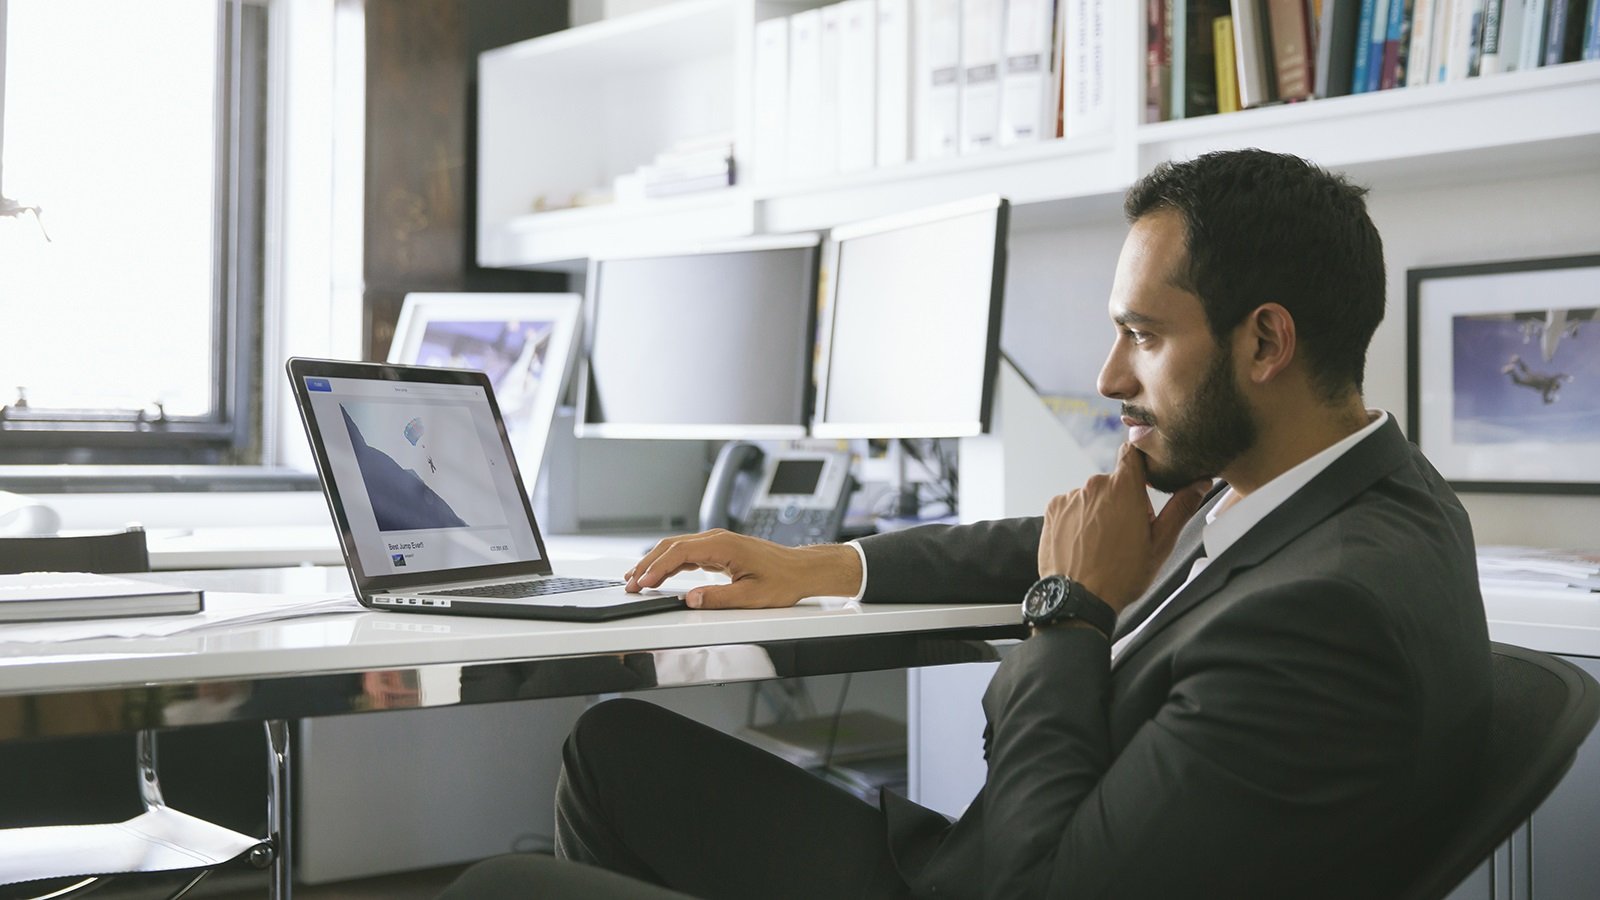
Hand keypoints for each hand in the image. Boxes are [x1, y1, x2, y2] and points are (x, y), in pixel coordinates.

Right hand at [624, 529, 862, 608]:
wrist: (801, 569)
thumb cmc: (783, 580)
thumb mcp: (751, 596)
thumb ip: (717, 598)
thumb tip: (689, 600)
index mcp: (722, 545)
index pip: (679, 552)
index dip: (656, 567)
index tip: (641, 582)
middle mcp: (717, 539)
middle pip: (672, 546)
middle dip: (647, 564)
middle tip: (630, 584)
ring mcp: (717, 542)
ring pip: (677, 548)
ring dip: (655, 562)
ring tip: (636, 579)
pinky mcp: (719, 550)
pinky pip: (687, 553)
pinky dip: (669, 563)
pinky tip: (659, 574)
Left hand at [1037, 443, 1209, 613]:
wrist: (1079, 599)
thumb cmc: (1122, 575)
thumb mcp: (1160, 544)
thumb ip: (1181, 508)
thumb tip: (1200, 484)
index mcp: (1124, 488)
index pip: (1133, 451)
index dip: (1140, 461)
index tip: (1145, 476)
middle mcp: (1094, 485)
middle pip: (1113, 481)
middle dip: (1123, 499)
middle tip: (1128, 531)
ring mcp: (1070, 497)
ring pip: (1092, 497)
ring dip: (1099, 511)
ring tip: (1103, 543)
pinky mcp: (1052, 510)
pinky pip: (1071, 507)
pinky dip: (1078, 520)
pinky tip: (1084, 543)